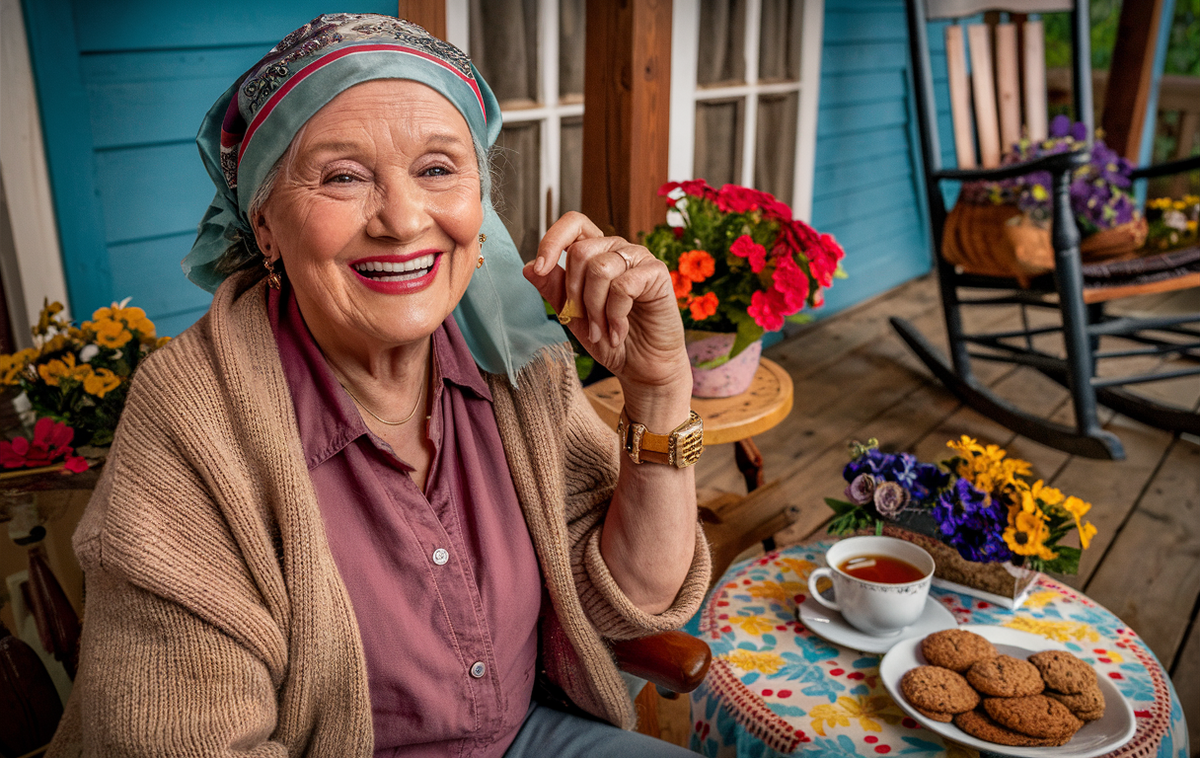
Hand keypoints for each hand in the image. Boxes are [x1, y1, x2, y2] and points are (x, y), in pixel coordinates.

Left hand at [523, 213, 690, 416]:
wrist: (642, 366)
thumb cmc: (611, 339)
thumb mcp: (573, 315)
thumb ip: (554, 289)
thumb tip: (528, 267)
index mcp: (596, 253)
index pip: (573, 224)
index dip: (552, 240)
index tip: (540, 269)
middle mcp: (617, 249)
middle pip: (580, 252)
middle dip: (574, 294)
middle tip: (586, 323)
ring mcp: (639, 258)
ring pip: (599, 269)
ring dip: (595, 310)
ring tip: (602, 332)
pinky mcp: (657, 273)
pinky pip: (623, 286)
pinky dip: (615, 316)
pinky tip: (619, 332)